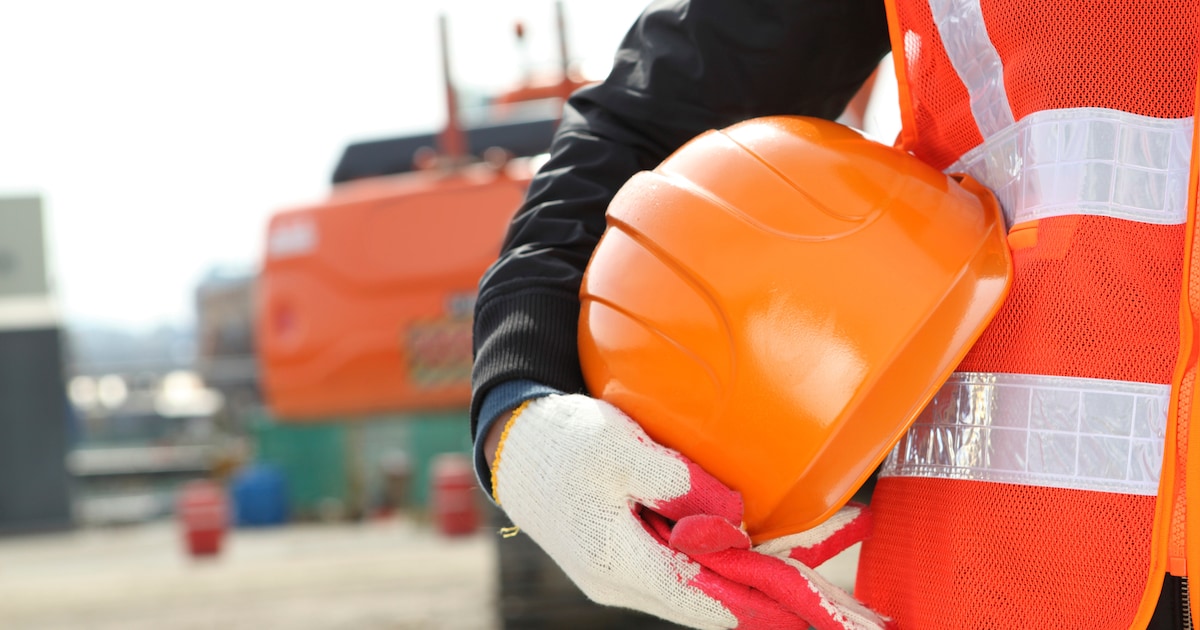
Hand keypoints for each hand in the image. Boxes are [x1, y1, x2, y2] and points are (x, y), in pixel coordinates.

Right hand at [489, 393, 891, 629]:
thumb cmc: (561, 442)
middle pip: (709, 603)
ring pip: (697, 590)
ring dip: (748, 589)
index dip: (762, 609)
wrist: (513, 447)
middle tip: (829, 612)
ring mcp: (622, 572)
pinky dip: (721, 570)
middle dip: (768, 607)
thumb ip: (676, 481)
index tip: (811, 616)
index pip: (706, 599)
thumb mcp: (617, 447)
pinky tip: (751, 559)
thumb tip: (733, 514)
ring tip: (805, 590)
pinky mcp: (625, 555)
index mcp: (620, 560)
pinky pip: (683, 571)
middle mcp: (623, 579)